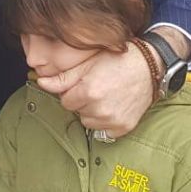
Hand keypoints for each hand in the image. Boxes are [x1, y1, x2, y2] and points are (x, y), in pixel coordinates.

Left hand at [33, 41, 154, 135]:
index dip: (74, 92)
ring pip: (89, 122)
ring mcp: (112, 121)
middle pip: (77, 112)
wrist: (150, 66)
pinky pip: (104, 131)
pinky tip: (115, 106)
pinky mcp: (123, 128)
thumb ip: (63, 78)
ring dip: (94, 112)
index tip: (87, 83)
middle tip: (100, 87)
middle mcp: (100, 109)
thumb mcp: (88, 63)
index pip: (66, 101)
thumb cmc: (118, 60)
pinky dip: (106, 121)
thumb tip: (41, 83)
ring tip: (108, 96)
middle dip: (83, 101)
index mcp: (88, 92)